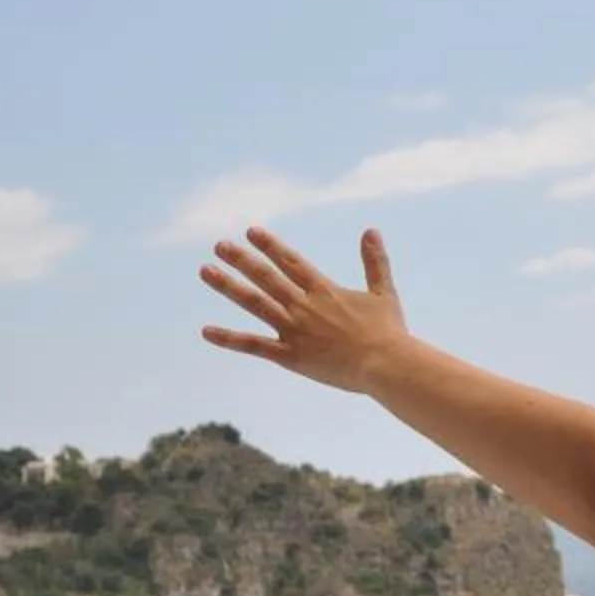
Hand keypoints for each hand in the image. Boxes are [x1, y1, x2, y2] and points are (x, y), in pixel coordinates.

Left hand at [200, 225, 412, 393]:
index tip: (250, 231)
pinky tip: (206, 330)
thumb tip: (371, 231)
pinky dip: (229, 338)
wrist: (385, 364)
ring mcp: (294, 330)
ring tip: (205, 271)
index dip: (269, 245)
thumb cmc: (389, 332)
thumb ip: (375, 261)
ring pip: (254, 303)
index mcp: (324, 290)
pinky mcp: (289, 356)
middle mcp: (303, 305)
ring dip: (228, 286)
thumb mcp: (384, 292)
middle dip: (241, 259)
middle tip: (219, 245)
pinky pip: (253, 346)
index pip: (290, 261)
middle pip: (265, 277)